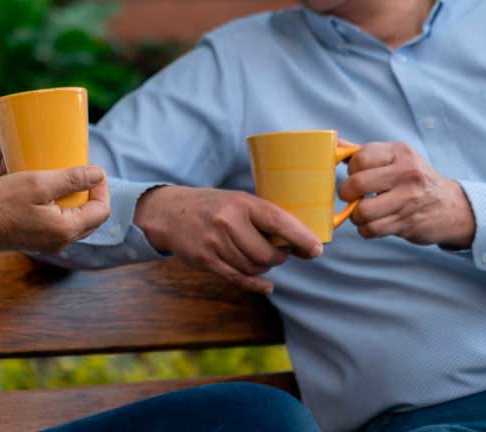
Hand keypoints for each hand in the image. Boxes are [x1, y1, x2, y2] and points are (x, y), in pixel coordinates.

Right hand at [0, 166, 110, 252]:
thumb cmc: (2, 202)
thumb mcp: (38, 183)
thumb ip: (72, 178)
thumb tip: (99, 174)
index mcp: (66, 229)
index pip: (101, 210)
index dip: (102, 188)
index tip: (92, 169)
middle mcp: (62, 241)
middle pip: (92, 218)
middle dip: (91, 194)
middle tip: (81, 173)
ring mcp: (49, 244)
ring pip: (77, 221)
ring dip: (77, 201)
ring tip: (65, 181)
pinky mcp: (38, 241)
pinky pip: (61, 224)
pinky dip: (63, 208)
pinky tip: (49, 194)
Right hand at [135, 186, 322, 294]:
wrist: (168, 212)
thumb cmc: (210, 205)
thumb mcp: (236, 200)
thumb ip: (261, 216)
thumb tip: (297, 237)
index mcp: (241, 203)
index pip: (278, 222)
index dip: (300, 238)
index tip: (316, 249)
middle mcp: (229, 222)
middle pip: (267, 253)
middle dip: (279, 256)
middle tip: (280, 252)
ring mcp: (216, 243)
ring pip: (254, 267)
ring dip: (264, 267)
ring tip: (261, 257)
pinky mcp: (207, 261)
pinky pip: (238, 278)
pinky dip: (256, 283)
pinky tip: (266, 285)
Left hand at [339, 141, 474, 247]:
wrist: (452, 207)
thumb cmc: (415, 180)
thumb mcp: (396, 158)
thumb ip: (364, 153)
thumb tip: (332, 143)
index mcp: (400, 152)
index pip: (359, 158)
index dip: (350, 169)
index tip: (355, 176)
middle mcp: (407, 173)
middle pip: (357, 184)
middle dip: (347, 193)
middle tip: (351, 196)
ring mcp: (409, 199)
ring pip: (362, 211)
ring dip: (356, 215)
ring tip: (362, 211)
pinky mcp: (407, 223)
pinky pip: (371, 229)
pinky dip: (366, 229)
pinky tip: (373, 223)